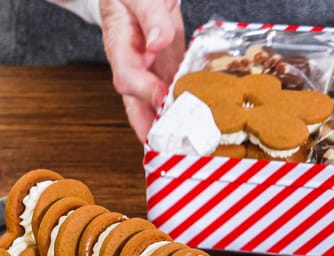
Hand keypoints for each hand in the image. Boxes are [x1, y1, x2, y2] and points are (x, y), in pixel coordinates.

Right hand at [100, 0, 185, 142]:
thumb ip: (150, 18)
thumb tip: (157, 43)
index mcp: (120, 46)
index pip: (127, 78)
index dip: (145, 92)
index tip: (163, 100)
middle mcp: (135, 63)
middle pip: (137, 103)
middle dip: (152, 128)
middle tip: (171, 149)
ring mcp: (151, 68)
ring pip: (157, 104)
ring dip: (171, 124)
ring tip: (189, 144)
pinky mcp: (169, 67)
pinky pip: (176, 91)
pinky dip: (187, 106)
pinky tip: (202, 121)